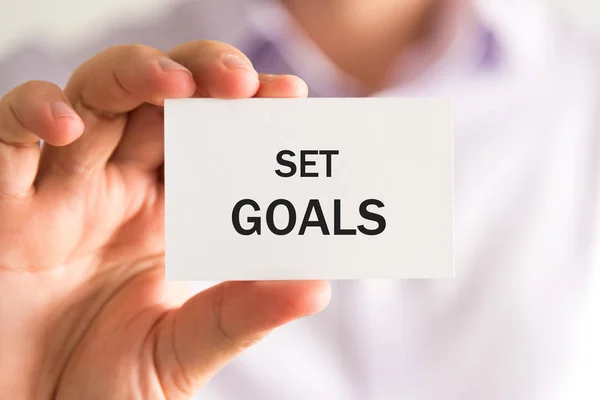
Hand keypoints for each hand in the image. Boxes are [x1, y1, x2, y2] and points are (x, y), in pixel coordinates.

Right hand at [0, 41, 329, 398]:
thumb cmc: (102, 390)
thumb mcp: (181, 353)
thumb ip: (240, 315)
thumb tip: (316, 285)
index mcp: (164, 218)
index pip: (211, 143)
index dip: (245, 114)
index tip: (289, 97)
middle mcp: (115, 190)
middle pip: (160, 103)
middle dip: (202, 77)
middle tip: (242, 81)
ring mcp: (58, 191)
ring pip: (95, 98)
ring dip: (136, 76)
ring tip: (179, 83)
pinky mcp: (2, 205)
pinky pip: (10, 137)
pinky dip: (36, 114)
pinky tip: (70, 126)